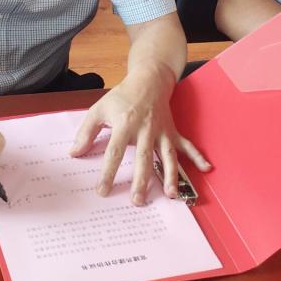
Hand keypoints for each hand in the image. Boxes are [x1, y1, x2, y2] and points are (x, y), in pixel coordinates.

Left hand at [69, 70, 210, 205]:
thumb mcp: (99, 109)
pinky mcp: (172, 131)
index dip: (108, 173)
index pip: (114, 152)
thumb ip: (86, 132)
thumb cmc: (122, 96)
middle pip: (143, 158)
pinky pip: (186, 145)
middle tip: (137, 201)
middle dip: (141, 181)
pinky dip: (197, 156)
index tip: (102, 191)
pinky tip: (206, 168)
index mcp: (125, 124)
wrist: (149, 78)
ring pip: (167, 156)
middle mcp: (145, 130)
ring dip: (171, 176)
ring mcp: (162, 131)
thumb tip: (74, 153)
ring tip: (172, 195)